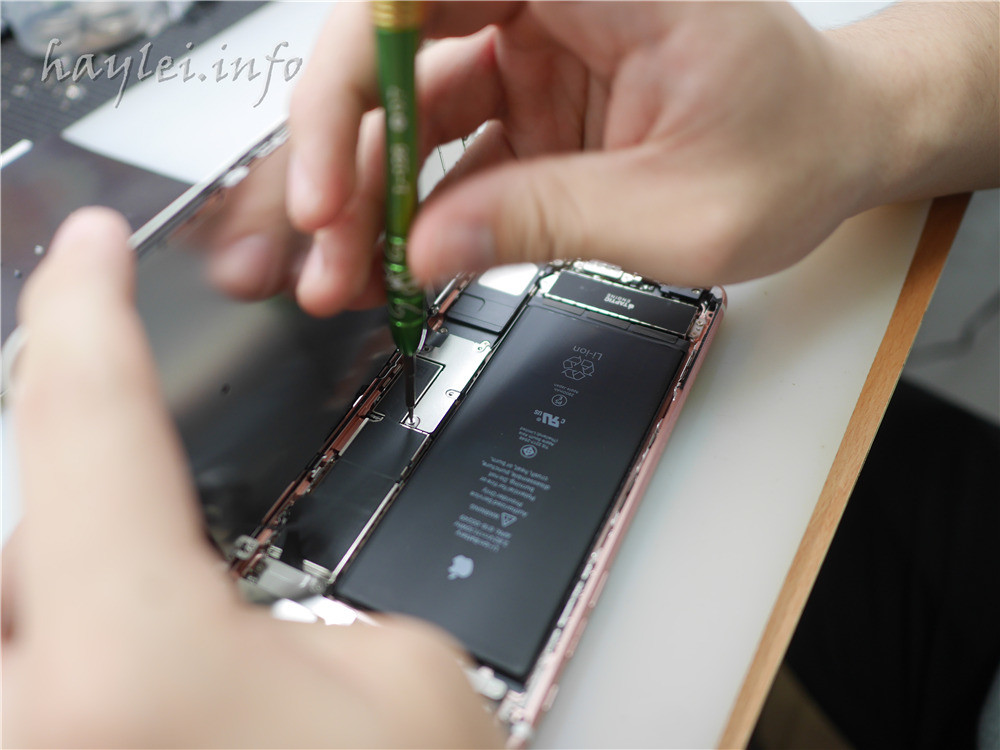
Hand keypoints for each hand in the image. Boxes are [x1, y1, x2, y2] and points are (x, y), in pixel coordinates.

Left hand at [2, 208, 501, 748]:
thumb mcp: (408, 668)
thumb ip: (310, 583)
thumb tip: (248, 590)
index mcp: (138, 669)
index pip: (86, 421)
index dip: (89, 308)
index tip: (89, 255)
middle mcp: (38, 734)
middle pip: (20, 530)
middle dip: (76, 484)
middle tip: (158, 494)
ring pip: (14, 615)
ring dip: (71, 579)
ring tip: (168, 609)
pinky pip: (26, 686)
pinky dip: (66, 643)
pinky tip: (139, 670)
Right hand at [285, 1, 870, 316]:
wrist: (829, 147)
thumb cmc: (793, 144)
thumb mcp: (682, 211)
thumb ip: (550, 219)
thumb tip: (425, 247)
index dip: (354, 72)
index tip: (330, 165)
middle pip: (393, 50)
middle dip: (339, 152)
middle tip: (318, 245)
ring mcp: (530, 50)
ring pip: (407, 111)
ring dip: (365, 196)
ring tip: (340, 276)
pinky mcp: (525, 102)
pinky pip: (445, 152)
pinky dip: (411, 210)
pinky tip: (386, 261)